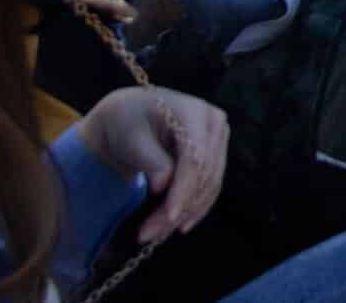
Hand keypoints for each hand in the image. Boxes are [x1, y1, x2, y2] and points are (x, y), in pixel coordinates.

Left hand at [77, 88, 229, 242]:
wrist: (131, 115)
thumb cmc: (127, 122)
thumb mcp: (131, 138)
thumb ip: (150, 160)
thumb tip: (162, 186)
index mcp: (194, 111)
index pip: (196, 156)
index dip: (184, 187)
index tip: (170, 216)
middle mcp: (214, 123)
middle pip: (205, 173)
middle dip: (180, 207)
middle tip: (149, 234)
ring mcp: (218, 139)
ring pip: (210, 184)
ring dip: (185, 213)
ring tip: (155, 234)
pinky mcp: (216, 154)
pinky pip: (210, 186)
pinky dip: (194, 207)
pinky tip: (177, 225)